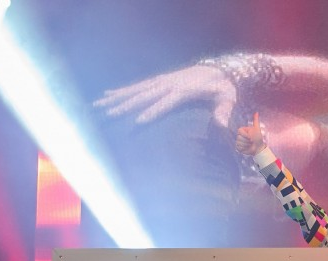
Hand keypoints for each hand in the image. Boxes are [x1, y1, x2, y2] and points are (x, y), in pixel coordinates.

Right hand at [94, 64, 237, 126]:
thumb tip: (222, 127)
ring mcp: (162, 80)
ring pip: (136, 89)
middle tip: (109, 114)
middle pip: (144, 95)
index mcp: (184, 90)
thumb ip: (224, 112)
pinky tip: (108, 93)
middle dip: (126, 105)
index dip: (152, 111)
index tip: (138, 121)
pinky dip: (122, 89)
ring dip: (118, 96)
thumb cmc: (224, 87)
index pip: (165, 102)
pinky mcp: (159, 79)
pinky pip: (138, 85)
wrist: (219, 68)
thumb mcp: (228, 98)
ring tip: (100, 104)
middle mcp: (169, 84)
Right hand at [235, 112, 265, 154]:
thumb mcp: (257, 129)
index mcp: (242, 130)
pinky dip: (244, 148)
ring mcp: (238, 141)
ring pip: (239, 143)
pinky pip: (238, 147)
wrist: (259, 148)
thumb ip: (255, 121)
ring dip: (246, 145)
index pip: (239, 131)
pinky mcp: (238, 147)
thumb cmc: (258, 138)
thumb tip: (256, 112)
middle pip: (239, 138)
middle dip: (246, 141)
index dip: (245, 135)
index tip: (251, 138)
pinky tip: (247, 148)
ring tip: (250, 145)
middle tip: (251, 141)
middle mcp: (239, 135)